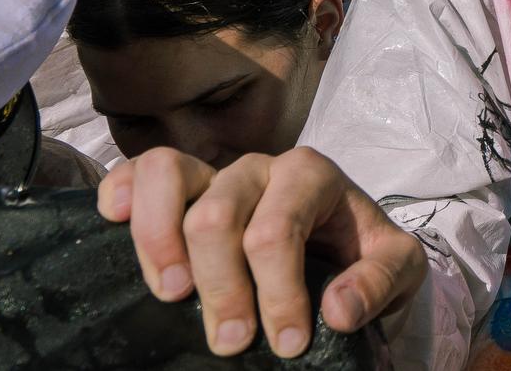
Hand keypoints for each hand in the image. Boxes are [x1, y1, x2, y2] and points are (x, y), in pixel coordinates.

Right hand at [97, 147, 424, 359]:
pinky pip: (138, 168)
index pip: (276, 232)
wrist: (346, 246)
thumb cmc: (363, 254)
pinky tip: (112, 221)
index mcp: (311, 175)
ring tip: (172, 295)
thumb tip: (336, 311)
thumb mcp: (398, 268)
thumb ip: (378, 284)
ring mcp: (215, 172)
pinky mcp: (181, 186)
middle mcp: (259, 167)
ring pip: (169, 178)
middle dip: (220, 288)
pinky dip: (120, 189)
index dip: (276, 292)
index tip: (289, 344)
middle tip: (232, 343)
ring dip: (158, 242)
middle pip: (216, 217)